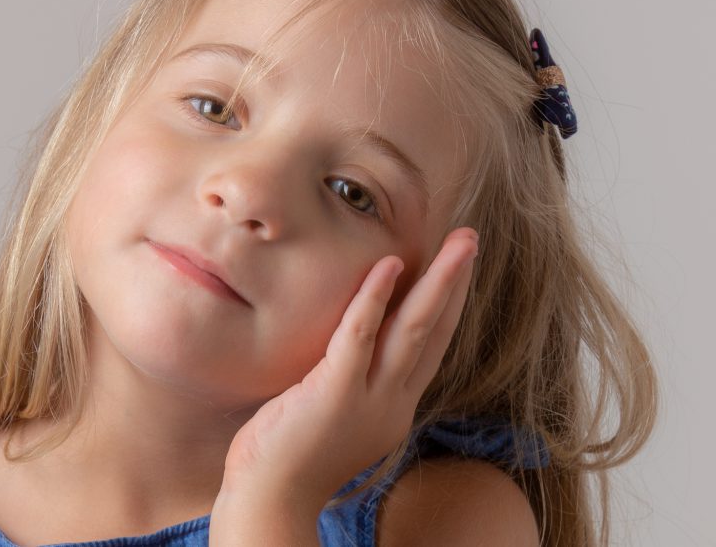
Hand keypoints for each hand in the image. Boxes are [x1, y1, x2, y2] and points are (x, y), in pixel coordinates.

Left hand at [217, 227, 478, 510]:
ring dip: (440, 282)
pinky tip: (390, 263)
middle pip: (435, 332)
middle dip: (456, 283)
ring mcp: (369, 400)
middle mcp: (393, 404)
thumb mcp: (330, 412)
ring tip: (460, 243)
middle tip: (472, 239)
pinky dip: (376, 298)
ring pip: (414, 330)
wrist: (269, 502)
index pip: (429, 347)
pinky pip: (361, 337)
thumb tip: (343, 341)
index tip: (456, 268)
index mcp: (393, 407)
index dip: (446, 305)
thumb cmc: (287, 457)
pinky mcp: (336, 395)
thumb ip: (346, 378)